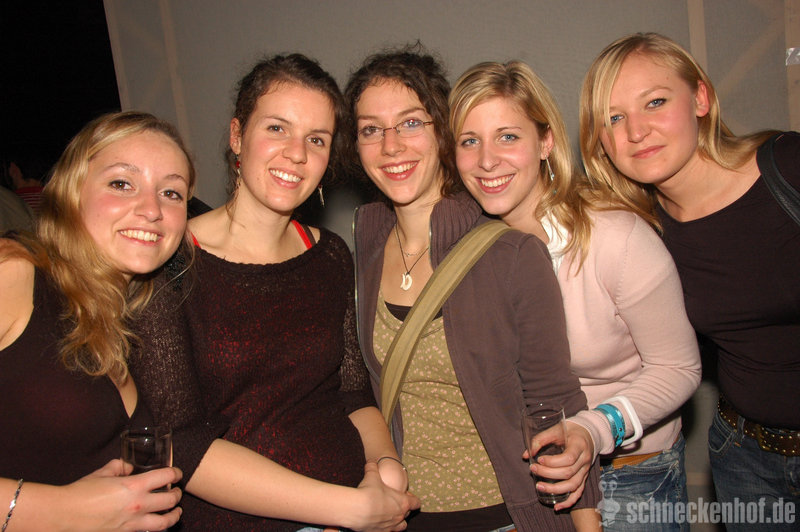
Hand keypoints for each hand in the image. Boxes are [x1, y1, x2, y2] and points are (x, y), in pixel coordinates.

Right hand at [55, 459, 182, 530]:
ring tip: (176, 512)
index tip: (176, 473)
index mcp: (134, 486)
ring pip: (164, 522)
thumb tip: (129, 467)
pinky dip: (154, 527)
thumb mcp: (103, 472)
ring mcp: (132, 523)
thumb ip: (120, 467)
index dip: (175, 473)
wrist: (64, 514)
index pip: (166, 477)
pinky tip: (154, 523)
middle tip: (176, 492)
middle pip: (171, 500)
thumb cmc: (81, 491)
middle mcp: (138, 505)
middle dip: (177, 495)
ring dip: (174, 516)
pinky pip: (146, 531)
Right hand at [348, 461, 419, 531]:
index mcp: (402, 502)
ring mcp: (390, 527)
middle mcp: (399, 516)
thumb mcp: (372, 475)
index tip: (405, 494)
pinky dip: (385, 528)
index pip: (416, 503)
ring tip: (389, 516)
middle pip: (407, 514)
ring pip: (401, 527)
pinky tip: (377, 523)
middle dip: (403, 509)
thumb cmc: (369, 492)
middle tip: (393, 503)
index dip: (412, 498)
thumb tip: (372, 461)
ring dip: (397, 522)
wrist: (357, 509)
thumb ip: (373, 467)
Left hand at [524, 421, 593, 510]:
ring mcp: (585, 471)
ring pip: (573, 486)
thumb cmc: (570, 431)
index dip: (552, 462)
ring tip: (539, 487)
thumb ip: (540, 440)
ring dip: (555, 489)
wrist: (588, 434)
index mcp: (579, 446)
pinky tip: (556, 507)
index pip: (568, 458)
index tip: (539, 459)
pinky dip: (568, 502)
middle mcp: (584, 460)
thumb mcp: (556, 430)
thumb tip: (526, 455)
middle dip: (548, 474)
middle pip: (568, 473)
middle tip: (533, 469)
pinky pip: (578, 493)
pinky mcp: (584, 478)